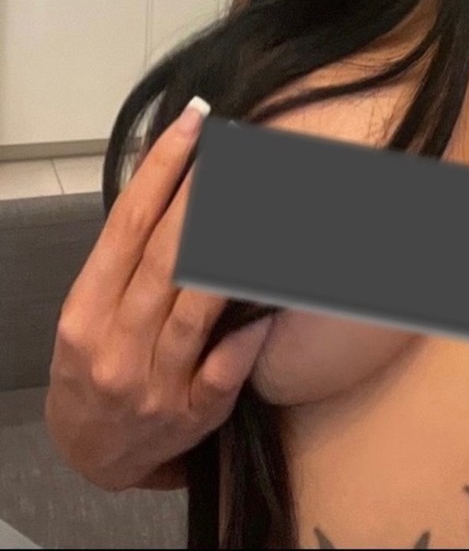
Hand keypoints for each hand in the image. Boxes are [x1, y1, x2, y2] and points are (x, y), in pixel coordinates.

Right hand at [45, 99, 273, 491]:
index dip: (161, 170)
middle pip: (165, 260)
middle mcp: (116, 346)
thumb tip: (173, 173)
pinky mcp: (191, 414)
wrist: (92, 454)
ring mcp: (154, 384)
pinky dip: (246, 337)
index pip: (127, 227)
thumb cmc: (96, 363)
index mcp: (86, 311)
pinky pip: (225, 370)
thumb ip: (128, 255)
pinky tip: (272, 305)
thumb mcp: (92, 309)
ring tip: (262, 199)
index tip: (193, 123)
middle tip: (237, 146)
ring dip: (232, 253)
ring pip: (196, 309)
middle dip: (203, 197)